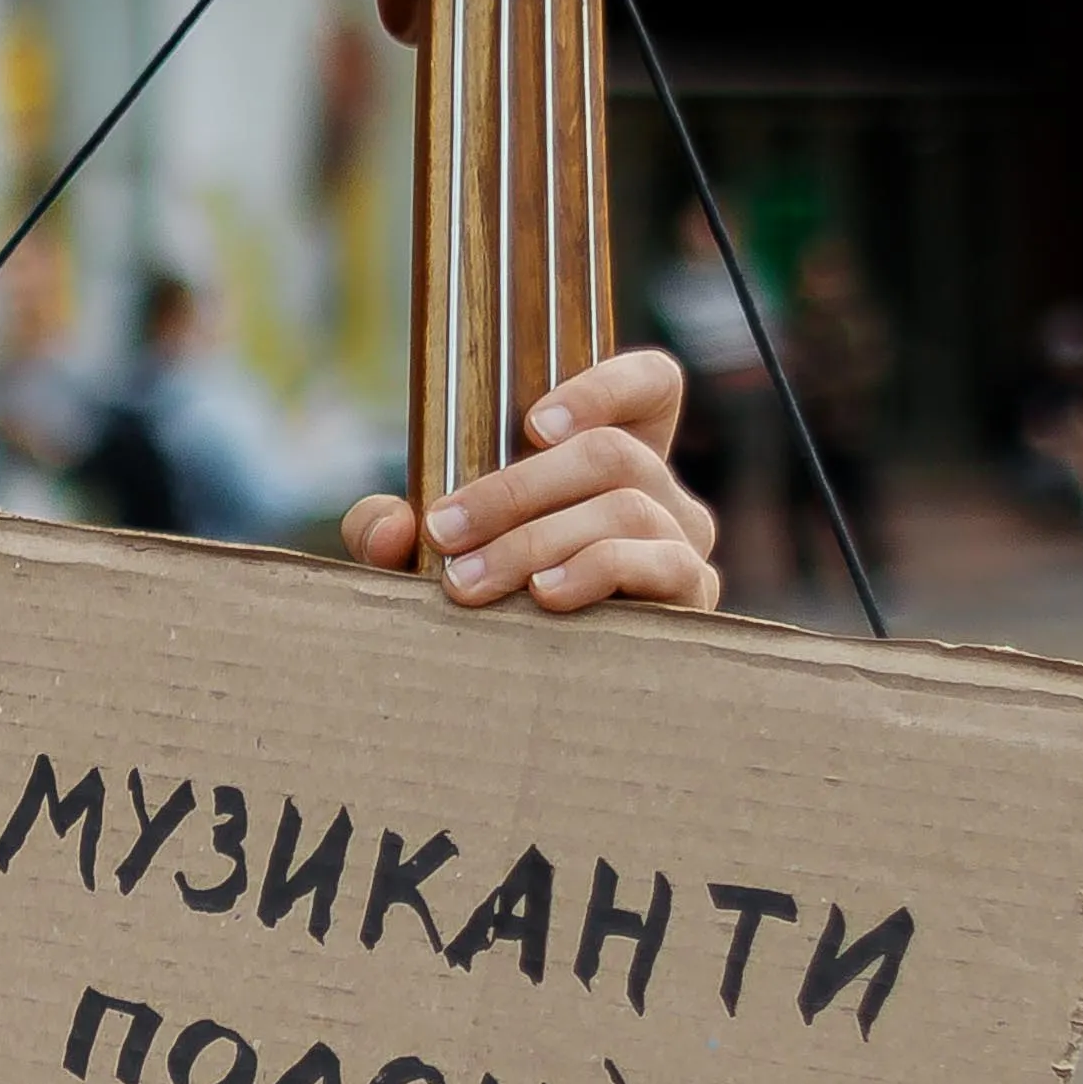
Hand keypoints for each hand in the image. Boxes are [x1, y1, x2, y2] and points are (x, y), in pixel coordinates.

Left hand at [340, 349, 721, 615]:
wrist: (523, 696)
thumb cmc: (482, 603)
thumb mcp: (429, 555)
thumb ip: (392, 528)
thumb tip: (392, 525)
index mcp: (612, 461)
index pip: (652, 387)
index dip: (608, 387)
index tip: (534, 424)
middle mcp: (661, 493)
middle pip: (612, 453)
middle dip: (514, 490)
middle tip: (444, 531)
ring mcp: (681, 543)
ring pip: (626, 508)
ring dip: (536, 541)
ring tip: (471, 582)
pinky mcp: (690, 598)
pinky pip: (660, 563)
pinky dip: (595, 570)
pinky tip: (545, 594)